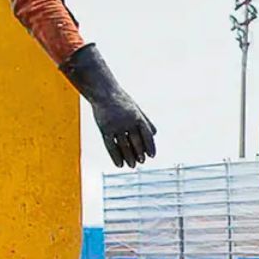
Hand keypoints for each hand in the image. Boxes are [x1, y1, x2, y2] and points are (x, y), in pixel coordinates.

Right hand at [61, 44, 156, 167]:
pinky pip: (111, 146)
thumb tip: (154, 134)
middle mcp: (128, 122)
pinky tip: (119, 164)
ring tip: (132, 166)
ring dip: (129, 157)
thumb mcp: (136, 108)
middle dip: (140, 153)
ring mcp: (116, 126)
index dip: (150, 146)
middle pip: (136, 142)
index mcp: (137, 116)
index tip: (152, 155)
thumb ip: (145, 120)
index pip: (147, 134)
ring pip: (124, 146)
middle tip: (141, 162)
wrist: (103, 92)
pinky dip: (115, 157)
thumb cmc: (121, 100)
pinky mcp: (105, 129)